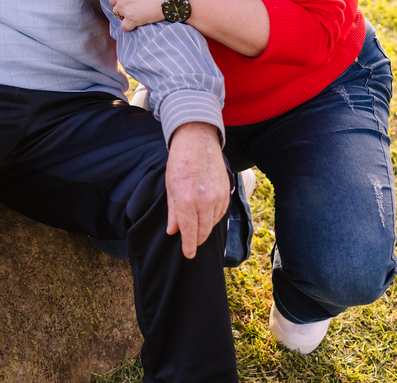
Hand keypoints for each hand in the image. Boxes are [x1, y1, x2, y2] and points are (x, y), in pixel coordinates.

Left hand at [165, 122, 228, 258]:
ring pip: (213, 223)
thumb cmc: (179, 163)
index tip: (188, 254)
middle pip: (203, 231)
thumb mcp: (170, 187)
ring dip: (205, 228)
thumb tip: (173, 231)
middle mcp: (204, 201)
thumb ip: (173, 212)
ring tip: (197, 228)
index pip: (189, 232)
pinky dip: (214, 218)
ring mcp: (218, 197)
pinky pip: (221, 213)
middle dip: (197, 240)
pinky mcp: (226, 192)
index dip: (189, 246)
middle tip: (191, 243)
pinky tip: (206, 216)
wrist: (198, 141)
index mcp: (186, 200)